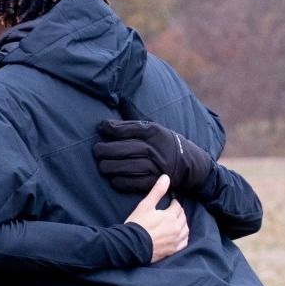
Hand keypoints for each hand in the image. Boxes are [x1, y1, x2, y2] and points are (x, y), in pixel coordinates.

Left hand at [94, 119, 213, 194]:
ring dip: (110, 167)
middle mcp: (155, 149)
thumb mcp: (154, 127)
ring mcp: (156, 166)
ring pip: (127, 167)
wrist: (188, 162)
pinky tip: (113, 178)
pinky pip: (133, 183)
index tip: (101, 128)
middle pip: (126, 148)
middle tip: (96, 151)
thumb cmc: (162, 143)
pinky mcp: (154, 182)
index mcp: (154, 132)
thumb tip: (117, 103)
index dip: (113, 128)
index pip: (131, 128)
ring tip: (102, 166)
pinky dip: (120, 181)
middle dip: (107, 150)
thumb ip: (134, 120)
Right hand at [124, 176, 189, 262]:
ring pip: (185, 229)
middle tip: (174, 210)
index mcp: (170, 216)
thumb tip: (166, 177)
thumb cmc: (137, 225)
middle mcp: (176, 228)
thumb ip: (157, 191)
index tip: (171, 202)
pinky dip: (184, 237)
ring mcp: (175, 240)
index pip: (177, 206)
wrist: (131, 246)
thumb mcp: (145, 205)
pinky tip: (180, 235)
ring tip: (178, 221)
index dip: (174, 203)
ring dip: (183, 223)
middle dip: (179, 212)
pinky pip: (184, 243)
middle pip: (183, 217)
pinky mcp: (172, 250)